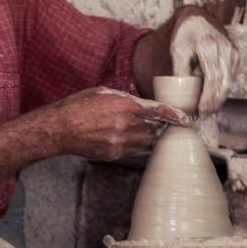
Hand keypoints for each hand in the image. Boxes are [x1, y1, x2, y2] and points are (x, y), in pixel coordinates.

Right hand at [43, 87, 188, 160]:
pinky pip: (132, 150)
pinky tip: (120, 137)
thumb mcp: (104, 93)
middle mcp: (126, 125)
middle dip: (159, 126)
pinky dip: (132, 144)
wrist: (60, 129)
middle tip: (159, 123)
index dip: (175, 116)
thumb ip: (126, 99)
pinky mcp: (114, 153)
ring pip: (146, 141)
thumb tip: (141, 104)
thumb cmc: (79, 106)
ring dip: (146, 136)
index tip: (186, 120)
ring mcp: (121, 142)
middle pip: (155, 129)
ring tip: (135, 129)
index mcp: (126, 106)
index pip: (159, 112)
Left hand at [169, 7, 237, 116]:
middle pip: (224, 83)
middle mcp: (225, 48)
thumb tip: (181, 95)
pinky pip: (230, 76)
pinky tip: (213, 98)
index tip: (200, 111)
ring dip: (219, 99)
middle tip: (204, 115)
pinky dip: (222, 89)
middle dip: (215, 103)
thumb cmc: (186, 35)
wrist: (198, 19)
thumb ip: (180, 70)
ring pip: (229, 82)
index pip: (212, 78)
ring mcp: (233, 51)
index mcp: (209, 46)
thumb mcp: (177, 50)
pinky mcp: (236, 55)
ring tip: (207, 110)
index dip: (208, 98)